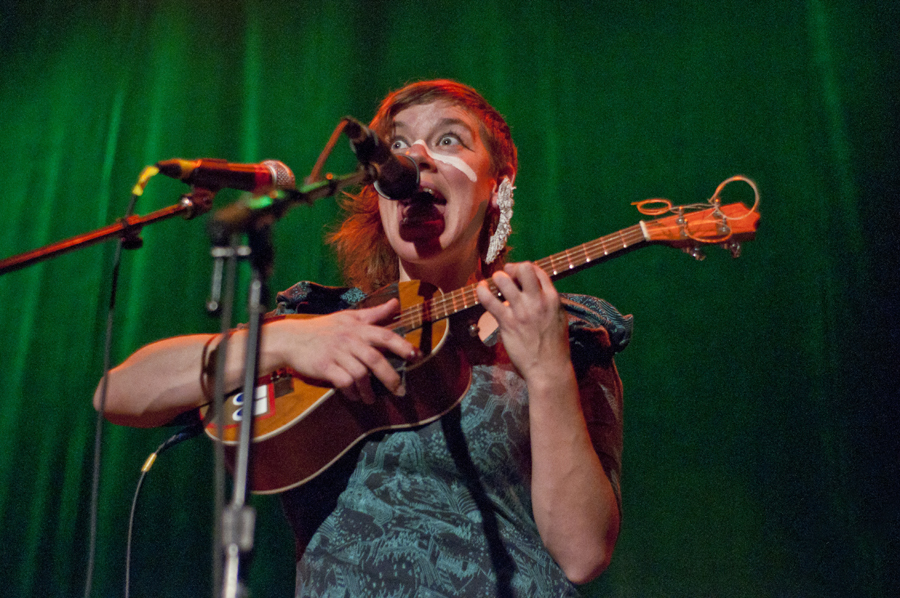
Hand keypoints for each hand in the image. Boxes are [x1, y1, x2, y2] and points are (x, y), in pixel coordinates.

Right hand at [263, 299, 417, 402]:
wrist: (291, 339)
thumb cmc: (323, 328)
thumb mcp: (348, 317)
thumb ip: (374, 313)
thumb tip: (396, 303)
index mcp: (357, 327)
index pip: (384, 335)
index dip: (401, 345)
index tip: (416, 355)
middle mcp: (349, 339)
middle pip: (374, 359)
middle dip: (390, 377)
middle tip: (400, 391)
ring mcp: (336, 353)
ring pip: (360, 374)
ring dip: (369, 390)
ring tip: (371, 398)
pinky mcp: (325, 367)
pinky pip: (344, 382)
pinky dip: (351, 392)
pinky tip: (354, 396)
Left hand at [475, 263, 570, 382]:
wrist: (549, 368)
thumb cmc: (555, 346)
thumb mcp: (559, 318)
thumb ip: (549, 301)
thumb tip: (538, 290)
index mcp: (552, 298)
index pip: (537, 271)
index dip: (524, 268)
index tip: (517, 274)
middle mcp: (537, 301)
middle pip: (523, 269)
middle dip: (511, 268)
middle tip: (506, 276)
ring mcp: (521, 311)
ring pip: (503, 280)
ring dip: (497, 278)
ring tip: (494, 284)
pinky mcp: (507, 322)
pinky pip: (489, 300)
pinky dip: (482, 291)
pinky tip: (481, 289)